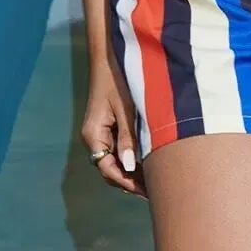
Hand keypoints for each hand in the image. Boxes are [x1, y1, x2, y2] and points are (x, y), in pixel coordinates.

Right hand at [82, 61, 146, 198]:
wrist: (110, 57)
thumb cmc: (118, 79)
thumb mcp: (126, 109)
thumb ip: (128, 137)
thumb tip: (131, 167)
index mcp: (93, 135)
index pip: (108, 169)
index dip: (127, 183)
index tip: (147, 192)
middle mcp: (94, 138)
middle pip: (111, 170)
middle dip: (132, 182)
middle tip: (157, 194)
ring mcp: (101, 134)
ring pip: (116, 163)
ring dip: (134, 173)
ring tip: (157, 183)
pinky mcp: (110, 128)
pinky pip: (120, 151)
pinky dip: (134, 160)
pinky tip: (152, 164)